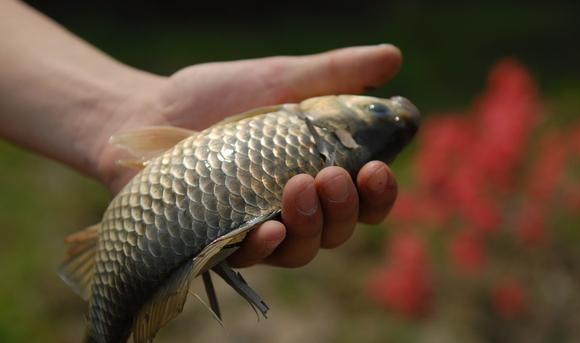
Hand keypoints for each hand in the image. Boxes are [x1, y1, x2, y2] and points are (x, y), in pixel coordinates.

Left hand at [95, 45, 401, 267]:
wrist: (151, 112)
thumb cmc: (218, 97)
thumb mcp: (279, 78)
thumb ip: (334, 74)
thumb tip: (394, 58)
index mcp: (318, 172)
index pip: (365, 198)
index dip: (379, 194)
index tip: (377, 169)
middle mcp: (296, 208)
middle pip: (340, 229)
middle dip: (346, 208)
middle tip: (332, 176)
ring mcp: (260, 227)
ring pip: (303, 249)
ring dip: (313, 225)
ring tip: (301, 186)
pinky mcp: (221, 241)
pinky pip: (251, 257)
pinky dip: (265, 246)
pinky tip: (270, 228)